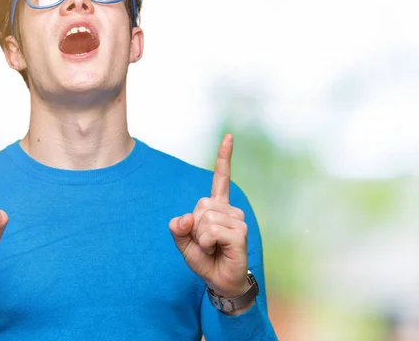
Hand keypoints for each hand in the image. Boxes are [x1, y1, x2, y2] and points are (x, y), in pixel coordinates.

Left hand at [169, 134, 248, 298]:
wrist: (220, 281)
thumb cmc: (205, 259)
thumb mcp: (184, 244)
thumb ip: (178, 229)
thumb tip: (185, 218)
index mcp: (218, 207)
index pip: (221, 179)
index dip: (224, 158)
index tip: (228, 136)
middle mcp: (230, 210)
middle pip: (200, 206)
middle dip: (194, 228)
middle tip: (204, 243)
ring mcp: (237, 220)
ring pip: (204, 219)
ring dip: (200, 238)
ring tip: (212, 248)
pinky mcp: (240, 233)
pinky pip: (211, 231)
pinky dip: (206, 243)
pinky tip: (217, 249)